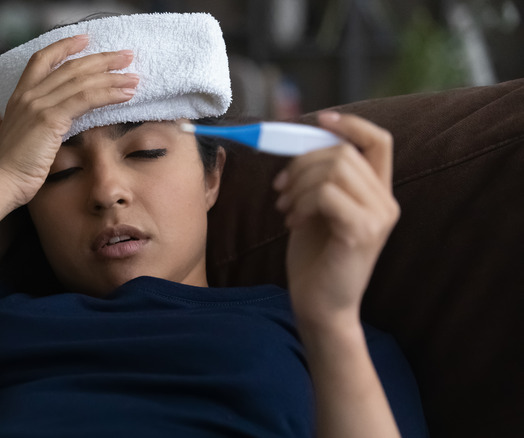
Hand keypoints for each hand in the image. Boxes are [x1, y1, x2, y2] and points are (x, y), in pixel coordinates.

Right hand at [0, 35, 139, 206]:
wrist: (0, 185)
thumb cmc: (3, 169)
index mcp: (18, 97)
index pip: (42, 60)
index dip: (64, 47)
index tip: (86, 40)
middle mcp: (29, 96)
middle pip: (71, 67)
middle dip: (102, 60)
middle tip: (126, 56)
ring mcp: (40, 105)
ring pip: (82, 81)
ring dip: (112, 77)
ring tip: (133, 77)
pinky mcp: (51, 119)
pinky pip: (86, 99)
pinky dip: (108, 94)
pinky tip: (126, 94)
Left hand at [273, 112, 399, 331]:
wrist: (320, 307)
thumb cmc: (315, 260)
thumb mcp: (316, 210)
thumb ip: (318, 180)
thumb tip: (298, 145)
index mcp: (377, 194)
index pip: (379, 141)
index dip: (351, 124)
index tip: (321, 119)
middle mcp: (385, 203)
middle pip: (344, 152)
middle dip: (302, 162)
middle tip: (280, 188)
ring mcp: (378, 218)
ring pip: (334, 169)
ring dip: (298, 184)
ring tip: (285, 209)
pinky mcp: (361, 232)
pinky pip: (326, 194)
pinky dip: (301, 203)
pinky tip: (292, 223)